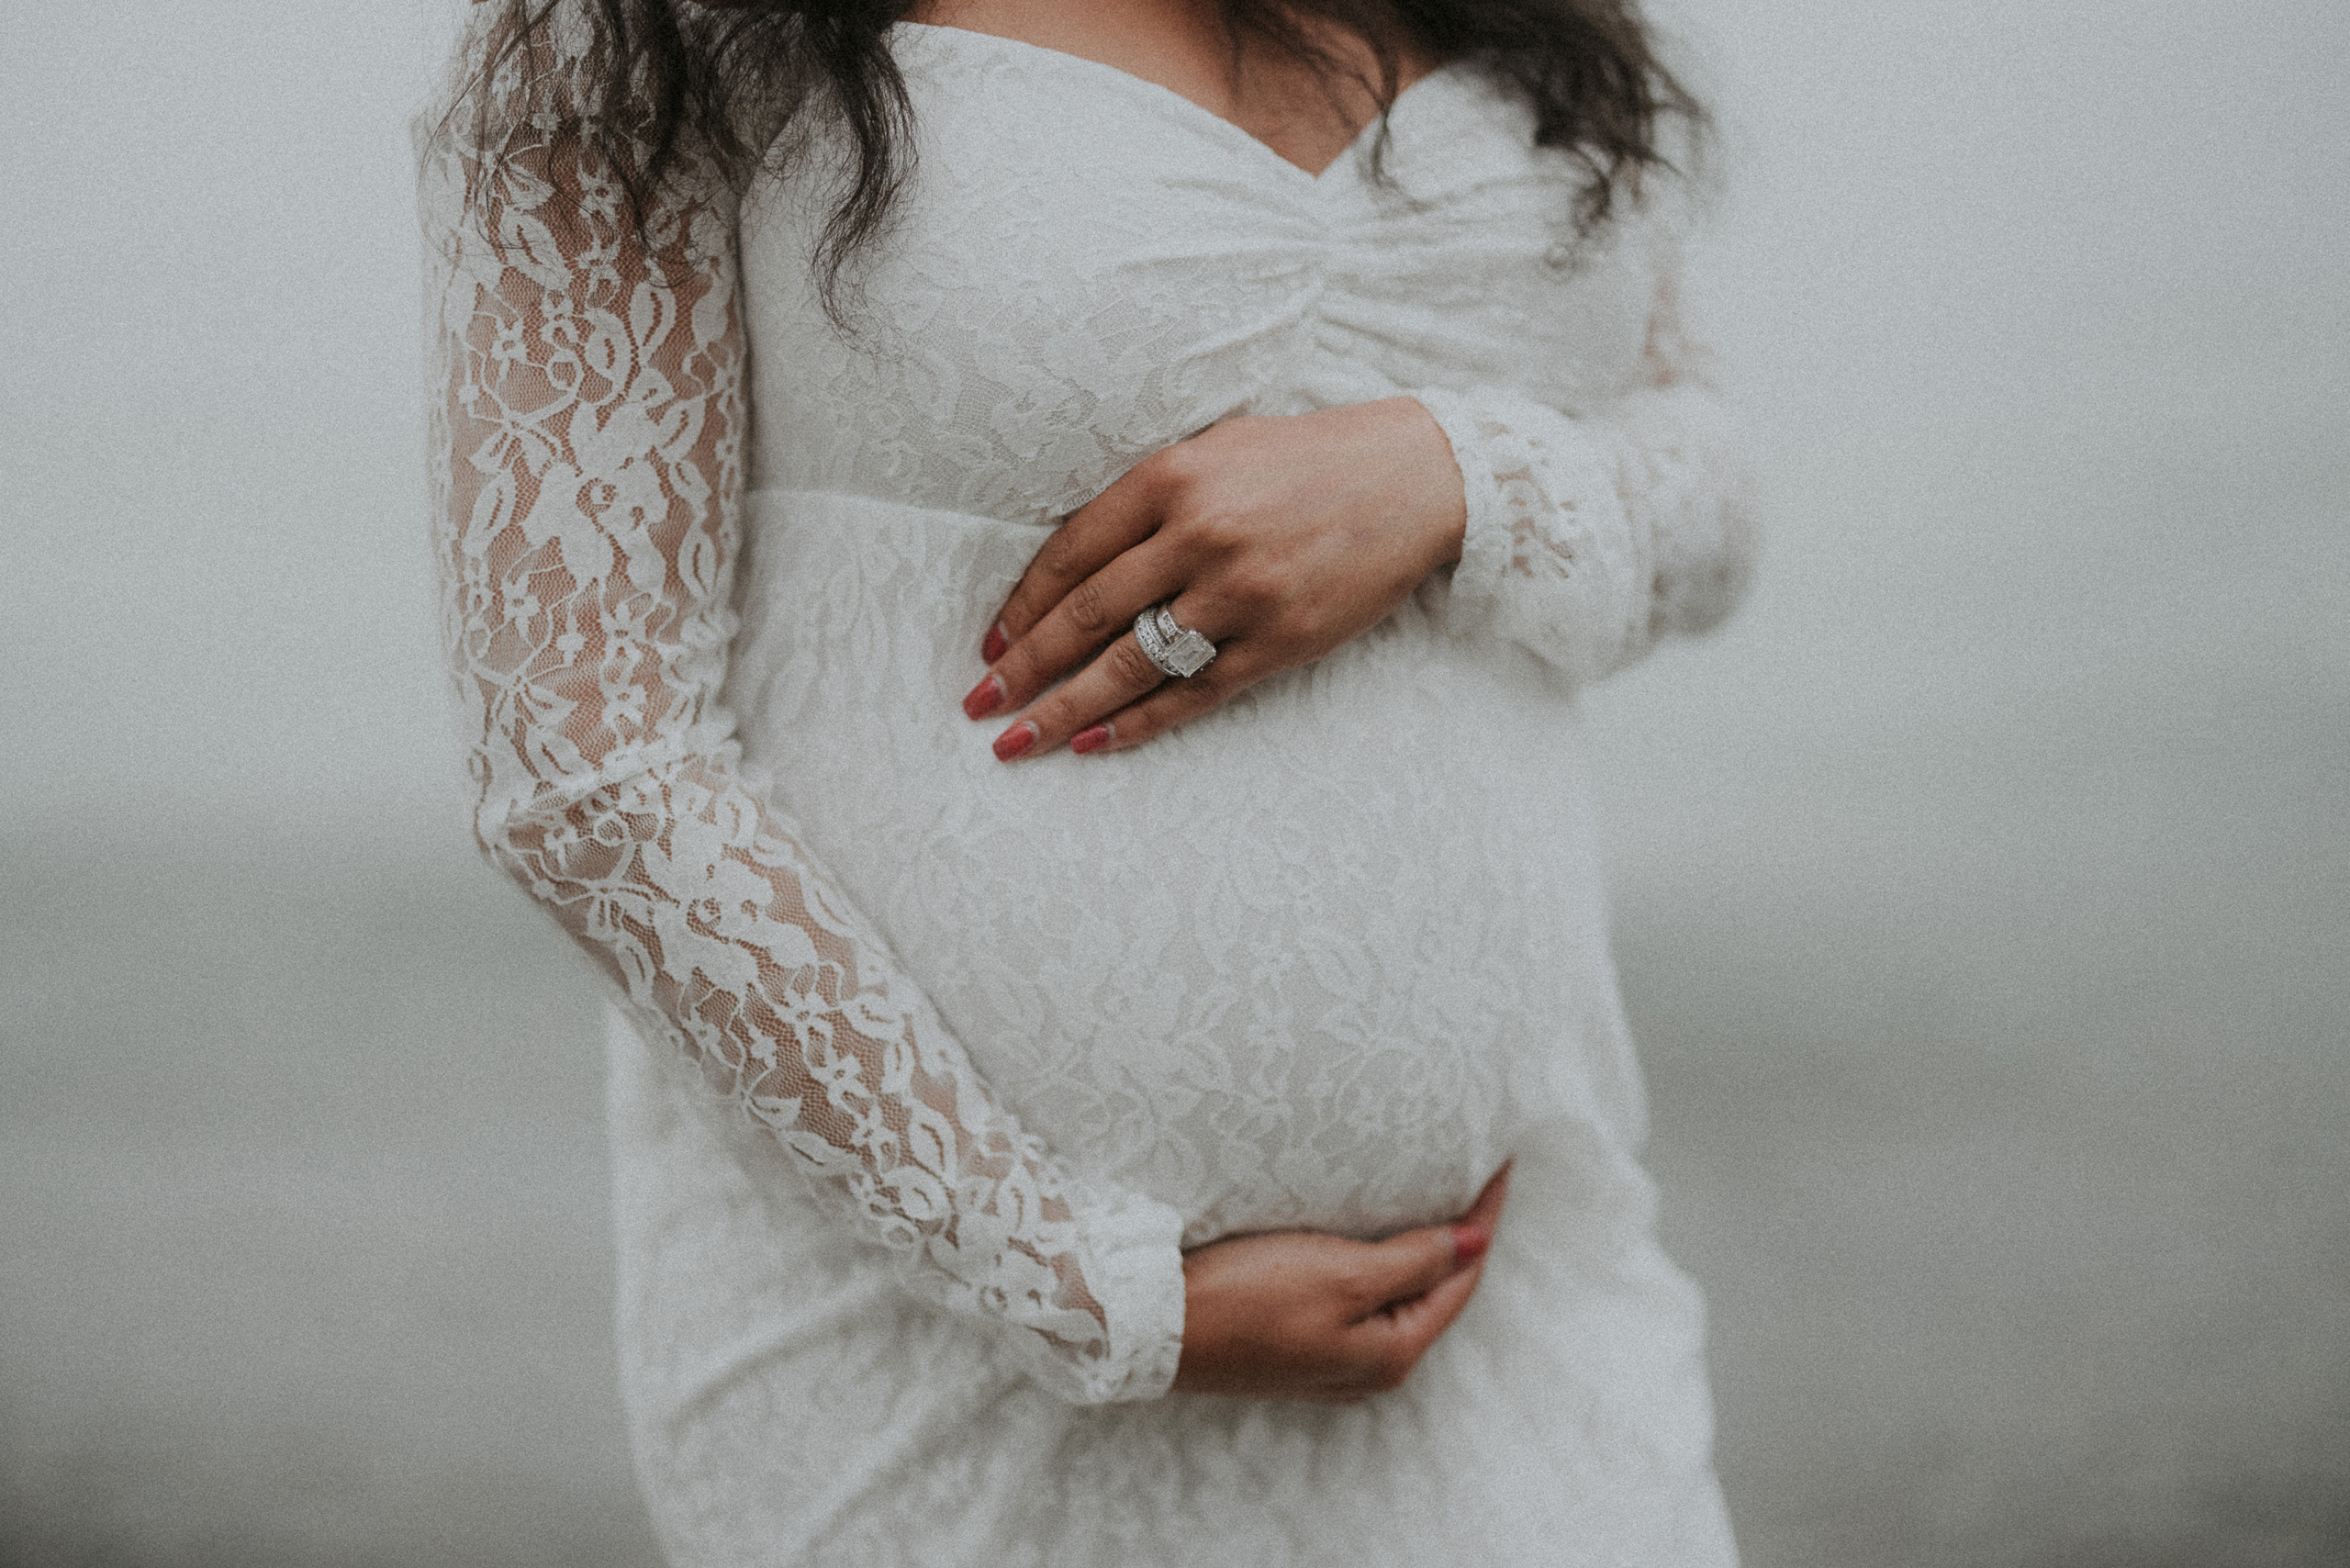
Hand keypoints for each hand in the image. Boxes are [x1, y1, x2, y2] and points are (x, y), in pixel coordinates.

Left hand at [960, 397, 1467, 758]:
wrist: (1417, 479)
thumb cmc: (1307, 461)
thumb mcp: (1217, 450)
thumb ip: (1149, 500)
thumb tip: (1075, 566)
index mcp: (1173, 477)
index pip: (1072, 552)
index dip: (1023, 605)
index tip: (991, 644)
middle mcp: (1200, 534)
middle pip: (1087, 615)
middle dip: (1023, 667)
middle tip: (978, 706)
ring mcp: (1241, 593)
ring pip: (1130, 663)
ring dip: (1063, 708)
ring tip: (1016, 742)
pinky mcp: (1281, 641)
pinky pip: (1193, 694)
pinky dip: (1139, 724)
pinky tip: (1093, 744)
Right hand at [1170, 1164, 1509, 1402]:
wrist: (1155, 1326)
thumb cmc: (1249, 1299)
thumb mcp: (1344, 1274)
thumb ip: (1414, 1260)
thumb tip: (1475, 1243)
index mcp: (1392, 1353)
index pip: (1461, 1275)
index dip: (1483, 1217)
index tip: (1498, 1162)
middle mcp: (1369, 1365)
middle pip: (1434, 1289)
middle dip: (1458, 1235)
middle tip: (1474, 1172)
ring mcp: (1332, 1359)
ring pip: (1397, 1294)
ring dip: (1417, 1247)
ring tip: (1432, 1194)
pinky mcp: (1297, 1343)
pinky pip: (1360, 1297)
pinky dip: (1379, 1260)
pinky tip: (1371, 1234)